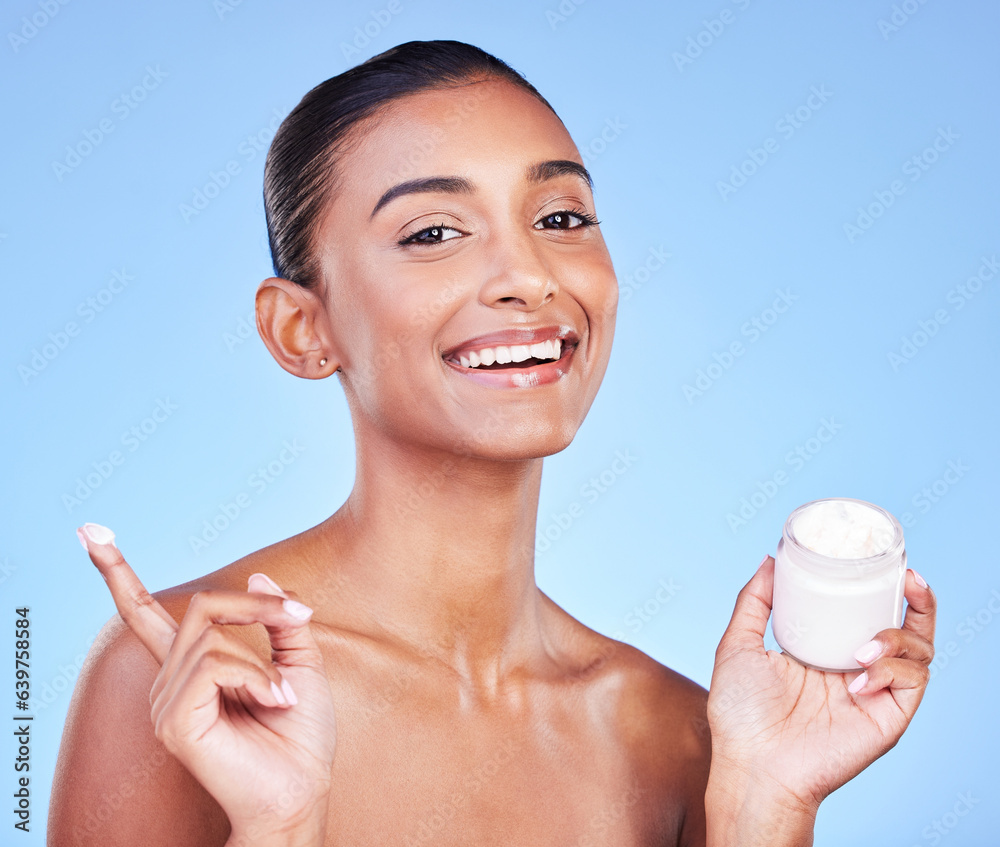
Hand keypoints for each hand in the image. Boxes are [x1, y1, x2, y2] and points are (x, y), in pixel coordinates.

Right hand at [76, 523, 336, 845]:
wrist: (304, 790)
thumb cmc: (301, 734)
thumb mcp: (302, 662)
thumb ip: (279, 620)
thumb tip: (255, 576)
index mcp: (192, 669)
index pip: (145, 614)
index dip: (117, 572)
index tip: (91, 531)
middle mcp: (170, 684)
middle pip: (202, 606)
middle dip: (258, 606)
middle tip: (302, 616)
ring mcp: (167, 704)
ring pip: (213, 636)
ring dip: (265, 657)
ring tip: (285, 694)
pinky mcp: (175, 723)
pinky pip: (214, 665)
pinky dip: (257, 676)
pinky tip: (276, 701)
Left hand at [706, 556, 934, 825]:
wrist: (751, 766)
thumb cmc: (739, 714)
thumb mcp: (738, 645)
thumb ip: (753, 602)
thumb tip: (771, 559)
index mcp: (826, 650)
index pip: (867, 612)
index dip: (883, 587)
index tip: (883, 563)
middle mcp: (856, 669)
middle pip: (907, 627)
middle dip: (917, 601)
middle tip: (908, 580)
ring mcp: (874, 693)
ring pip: (919, 651)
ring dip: (897, 637)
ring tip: (862, 647)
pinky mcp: (888, 718)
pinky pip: (912, 682)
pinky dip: (891, 670)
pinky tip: (858, 677)